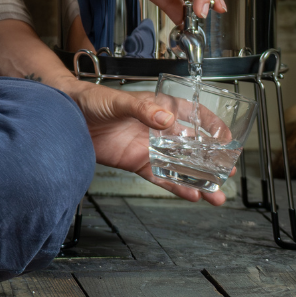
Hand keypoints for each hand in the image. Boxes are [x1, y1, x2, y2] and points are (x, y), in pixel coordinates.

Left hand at [49, 72, 227, 205]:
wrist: (67, 117)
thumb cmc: (92, 101)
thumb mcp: (118, 101)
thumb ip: (142, 110)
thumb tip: (165, 119)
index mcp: (159, 107)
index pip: (193, 115)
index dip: (212, 126)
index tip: (227, 138)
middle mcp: (159, 129)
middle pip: (192, 146)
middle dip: (212, 160)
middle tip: (228, 172)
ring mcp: (150, 148)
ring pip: (180, 166)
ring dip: (199, 180)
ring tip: (217, 194)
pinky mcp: (138, 163)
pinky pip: (161, 177)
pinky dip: (176, 186)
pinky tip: (192, 195)